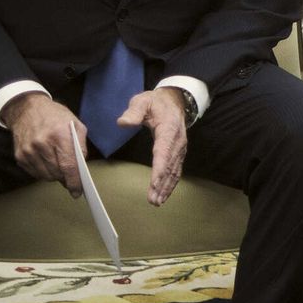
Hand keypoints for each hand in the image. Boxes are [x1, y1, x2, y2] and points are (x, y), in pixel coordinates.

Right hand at [3, 93, 85, 195]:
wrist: (27, 109)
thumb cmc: (55, 116)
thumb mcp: (75, 124)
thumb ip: (81, 146)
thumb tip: (81, 167)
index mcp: (59, 135)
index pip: (68, 166)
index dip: (74, 181)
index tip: (77, 191)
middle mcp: (41, 144)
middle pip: (57, 173)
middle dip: (65, 177)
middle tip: (70, 172)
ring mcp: (28, 151)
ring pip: (46, 176)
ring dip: (54, 175)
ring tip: (57, 163)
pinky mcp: (19, 156)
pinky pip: (35, 173)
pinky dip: (43, 171)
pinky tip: (46, 161)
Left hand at [118, 87, 188, 205]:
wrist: (175, 100)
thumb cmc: (156, 102)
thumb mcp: (142, 101)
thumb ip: (133, 112)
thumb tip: (123, 123)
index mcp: (169, 129)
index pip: (163, 152)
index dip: (159, 169)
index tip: (154, 183)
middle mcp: (177, 141)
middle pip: (169, 166)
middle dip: (162, 184)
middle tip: (153, 200)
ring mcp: (180, 148)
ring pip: (174, 171)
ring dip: (166, 188)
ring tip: (157, 202)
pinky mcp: (179, 153)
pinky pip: (176, 170)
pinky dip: (171, 184)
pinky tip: (164, 194)